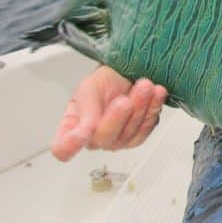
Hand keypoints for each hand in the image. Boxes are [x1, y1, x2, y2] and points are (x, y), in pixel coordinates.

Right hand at [51, 65, 166, 161]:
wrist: (129, 74)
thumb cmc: (105, 81)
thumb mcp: (90, 87)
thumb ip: (86, 109)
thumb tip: (84, 131)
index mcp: (72, 127)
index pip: (63, 148)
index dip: (69, 146)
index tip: (82, 132)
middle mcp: (93, 138)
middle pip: (103, 138)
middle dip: (118, 116)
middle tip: (125, 99)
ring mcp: (116, 139)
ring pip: (128, 133)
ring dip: (140, 107)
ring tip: (145, 85)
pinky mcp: (137, 136)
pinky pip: (146, 128)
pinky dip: (153, 109)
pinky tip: (156, 94)